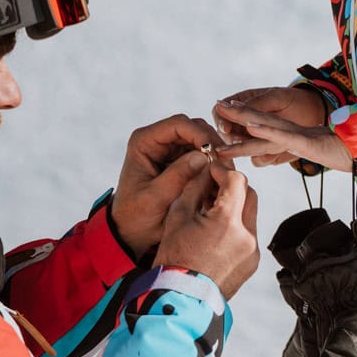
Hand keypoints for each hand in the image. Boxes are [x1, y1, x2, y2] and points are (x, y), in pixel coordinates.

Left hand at [111, 114, 221, 258]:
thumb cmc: (135, 216)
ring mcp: (171, 149)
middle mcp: (158, 139)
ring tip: (224, 173)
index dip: (200, 135)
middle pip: (194, 128)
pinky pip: (204, 154)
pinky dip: (213, 164)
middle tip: (225, 165)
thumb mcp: (154, 199)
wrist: (131, 232)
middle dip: (212, 144)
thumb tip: (203, 157)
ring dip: (215, 154)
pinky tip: (219, 179)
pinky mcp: (181, 161)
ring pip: (203, 139)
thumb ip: (176, 176)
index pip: (178, 124)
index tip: (215, 154)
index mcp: (144, 141)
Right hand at [154, 160, 259, 298]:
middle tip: (212, 186)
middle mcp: (247, 236)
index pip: (236, 180)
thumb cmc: (174, 259)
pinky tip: (216, 231)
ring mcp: (252, 251)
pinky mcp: (252, 263)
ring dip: (234, 206)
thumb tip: (205, 171)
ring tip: (210, 210)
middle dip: (231, 186)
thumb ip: (195, 187)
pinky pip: (248, 235)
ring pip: (250, 215)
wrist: (180, 300)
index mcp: (228, 222)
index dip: (222, 171)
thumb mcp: (178, 216)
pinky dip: (236, 227)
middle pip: (249, 194)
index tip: (210, 170)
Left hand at [213, 100, 352, 172]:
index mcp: (290, 135)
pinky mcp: (307, 141)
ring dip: (244, 118)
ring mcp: (298, 135)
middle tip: (216, 105)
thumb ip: (290, 149)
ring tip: (225, 111)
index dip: (242, 121)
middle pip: (259, 122)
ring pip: (266, 126)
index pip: (261, 128)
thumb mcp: (309, 151)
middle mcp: (291, 132)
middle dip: (236, 115)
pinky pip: (283, 135)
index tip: (223, 115)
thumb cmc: (340, 151)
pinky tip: (251, 125)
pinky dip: (266, 130)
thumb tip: (263, 156)